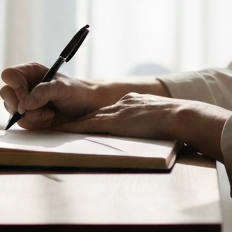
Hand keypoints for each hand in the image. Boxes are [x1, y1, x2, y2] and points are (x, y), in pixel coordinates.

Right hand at [0, 62, 101, 123]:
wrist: (86, 108)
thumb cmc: (76, 92)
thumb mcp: (62, 88)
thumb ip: (43, 92)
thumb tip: (25, 104)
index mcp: (30, 72)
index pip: (9, 75)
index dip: (15, 87)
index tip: (26, 99)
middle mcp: (24, 85)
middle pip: (5, 93)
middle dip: (17, 104)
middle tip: (31, 110)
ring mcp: (24, 101)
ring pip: (11, 109)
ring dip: (30, 115)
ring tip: (48, 113)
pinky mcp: (28, 116)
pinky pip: (21, 121)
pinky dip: (34, 122)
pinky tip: (48, 118)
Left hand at [21, 90, 178, 136]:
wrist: (179, 116)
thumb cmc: (176, 120)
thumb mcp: (160, 116)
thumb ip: (149, 119)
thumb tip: (150, 126)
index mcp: (131, 102)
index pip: (107, 110)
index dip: (94, 116)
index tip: (83, 119)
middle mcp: (120, 104)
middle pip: (92, 112)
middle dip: (74, 116)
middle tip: (56, 119)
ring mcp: (116, 112)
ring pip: (86, 117)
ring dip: (68, 121)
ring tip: (52, 124)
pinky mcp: (113, 122)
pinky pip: (88, 124)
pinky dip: (73, 127)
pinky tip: (61, 129)